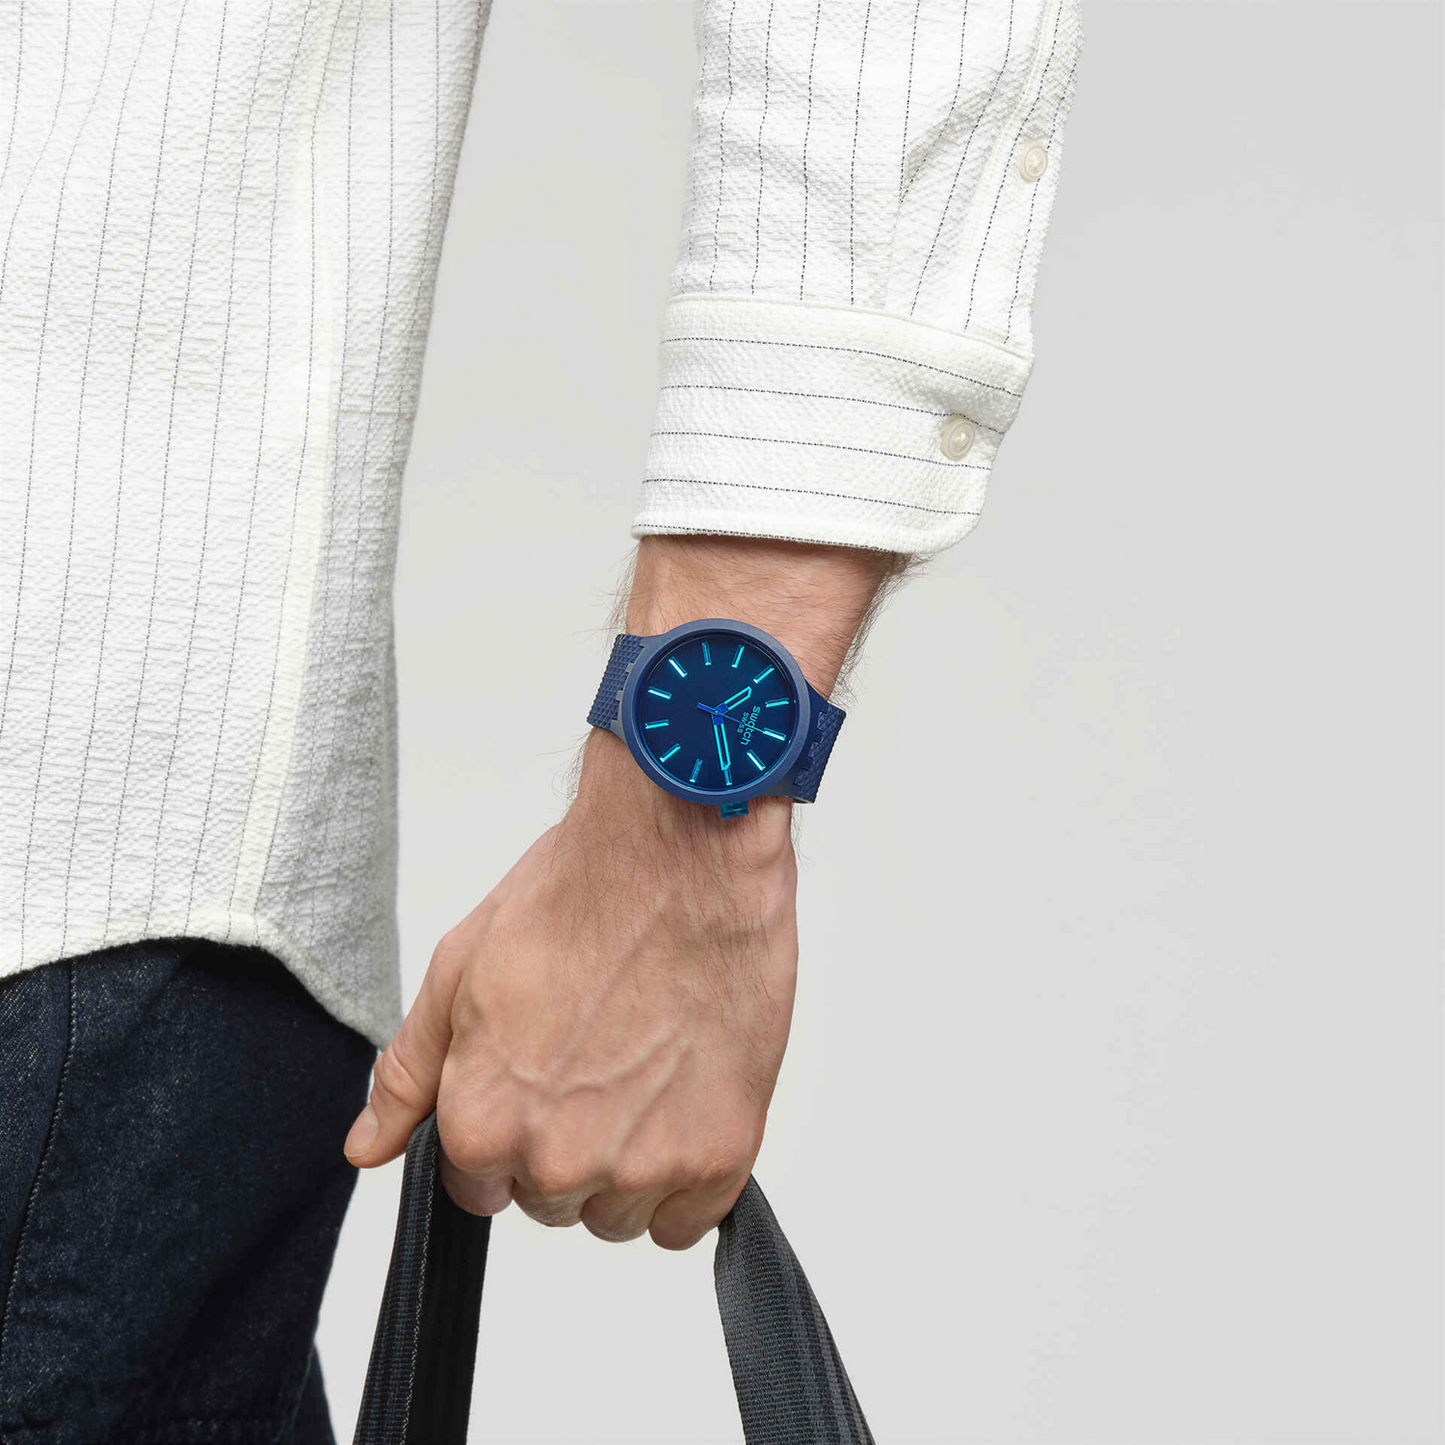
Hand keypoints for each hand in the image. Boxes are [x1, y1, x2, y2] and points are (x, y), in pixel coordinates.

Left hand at [344, 532, 899, 1249]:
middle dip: (566, 1142)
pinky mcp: (721, 1153)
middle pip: (552, 1199)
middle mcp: (559, 1160)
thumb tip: (368, 1147)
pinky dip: (689, 1176)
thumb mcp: (460, 969)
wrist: (685, 853)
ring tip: (648, 1066)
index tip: (541, 1076)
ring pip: (619, 1214)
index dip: (506, 1127)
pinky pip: (689, 1221)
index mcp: (484, 1123)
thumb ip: (410, 1075)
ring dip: (629, 1162)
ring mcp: (646, 1163)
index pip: (479, 1186)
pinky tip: (687, 1096)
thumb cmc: (580, 894)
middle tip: (599, 1056)